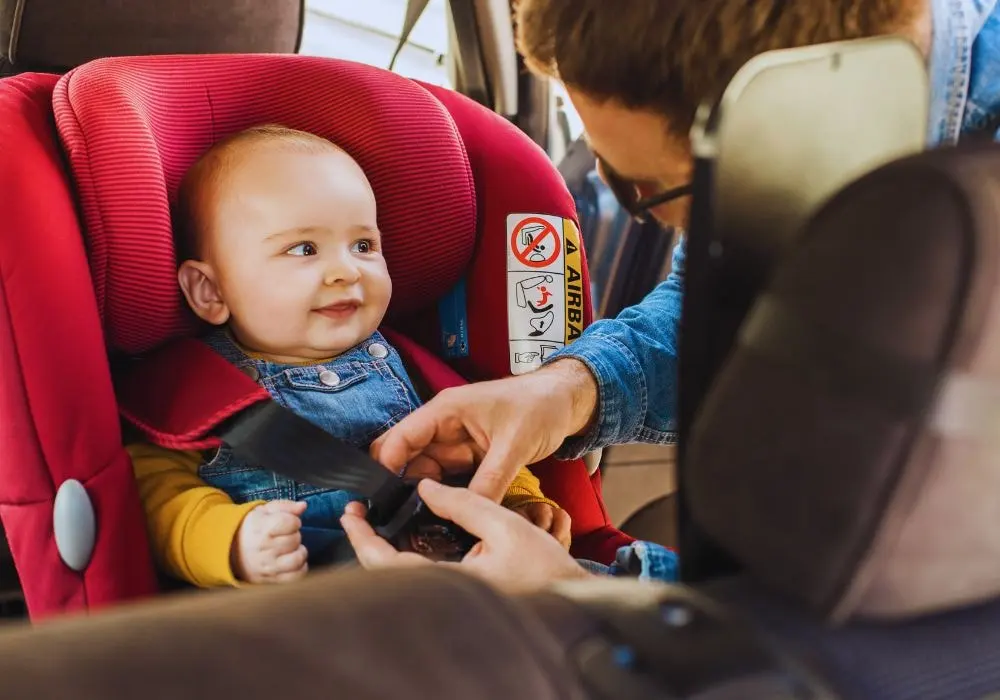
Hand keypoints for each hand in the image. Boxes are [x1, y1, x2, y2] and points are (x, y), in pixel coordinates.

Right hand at [232, 500, 308, 583]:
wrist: (231, 551)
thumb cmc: (252, 528)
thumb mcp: (264, 511)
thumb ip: (285, 506)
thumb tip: (303, 506)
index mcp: (261, 528)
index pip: (289, 523)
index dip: (294, 521)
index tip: (289, 522)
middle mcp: (263, 549)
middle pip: (295, 540)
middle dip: (295, 535)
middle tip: (287, 536)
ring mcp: (268, 567)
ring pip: (297, 560)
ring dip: (299, 552)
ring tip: (292, 549)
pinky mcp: (272, 579)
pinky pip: (296, 576)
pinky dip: (300, 568)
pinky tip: (293, 560)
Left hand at [340, 481, 591, 593]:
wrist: (572, 600)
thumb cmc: (545, 568)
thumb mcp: (506, 524)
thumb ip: (463, 503)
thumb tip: (426, 488)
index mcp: (451, 583)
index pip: (388, 564)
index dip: (363, 538)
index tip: (351, 513)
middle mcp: (444, 598)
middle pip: (386, 575)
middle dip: (366, 543)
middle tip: (357, 514)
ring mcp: (450, 602)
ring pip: (401, 579)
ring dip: (383, 551)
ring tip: (375, 522)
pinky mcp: (459, 599)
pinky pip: (419, 581)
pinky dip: (404, 559)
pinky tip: (405, 539)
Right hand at [371, 359, 598, 500]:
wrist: (565, 401)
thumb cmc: (539, 407)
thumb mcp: (515, 445)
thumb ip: (491, 480)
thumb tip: (470, 512)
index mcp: (446, 411)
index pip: (401, 438)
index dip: (386, 467)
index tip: (381, 500)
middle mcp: (444, 426)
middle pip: (406, 458)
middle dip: (399, 486)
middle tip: (397, 519)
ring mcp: (455, 443)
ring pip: (425, 473)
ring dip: (422, 495)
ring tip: (419, 523)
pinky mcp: (469, 457)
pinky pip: (448, 479)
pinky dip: (444, 495)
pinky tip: (443, 516)